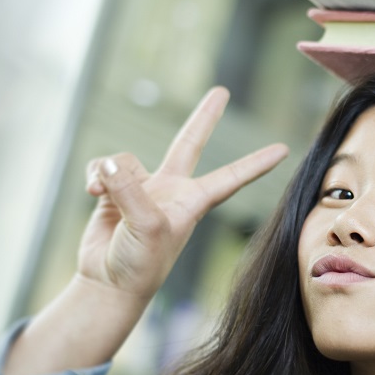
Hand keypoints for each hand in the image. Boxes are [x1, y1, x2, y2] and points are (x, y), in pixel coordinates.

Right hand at [77, 87, 288, 301]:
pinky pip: (102, 169)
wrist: (108, 283)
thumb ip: (130, 189)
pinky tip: (91, 194)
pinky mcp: (114, 192)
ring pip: (125, 161)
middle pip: (189, 143)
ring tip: (101, 196)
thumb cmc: (139, 264)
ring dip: (110, 174)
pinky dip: (94, 178)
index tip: (284, 150)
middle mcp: (171, 190)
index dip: (255, 163)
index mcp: (192, 202)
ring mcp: (142, 190)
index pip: (231, 177)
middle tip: (222, 91)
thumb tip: (109, 163)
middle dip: (204, 117)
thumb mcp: (145, 226)